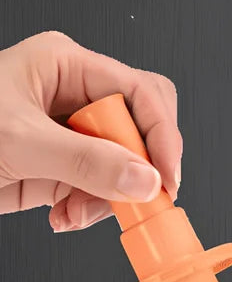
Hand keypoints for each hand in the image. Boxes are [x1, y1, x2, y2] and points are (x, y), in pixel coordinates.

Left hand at [0, 31, 182, 231]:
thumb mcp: (16, 143)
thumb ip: (86, 160)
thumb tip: (146, 179)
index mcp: (65, 65)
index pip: (140, 91)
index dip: (161, 135)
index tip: (165, 177)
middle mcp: (73, 96)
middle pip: (141, 128)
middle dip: (140, 167)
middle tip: (138, 197)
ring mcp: (68, 134)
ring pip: (127, 166)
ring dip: (110, 198)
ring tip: (77, 213)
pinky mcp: (62, 168)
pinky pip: (102, 189)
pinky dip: (91, 210)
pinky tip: (63, 216)